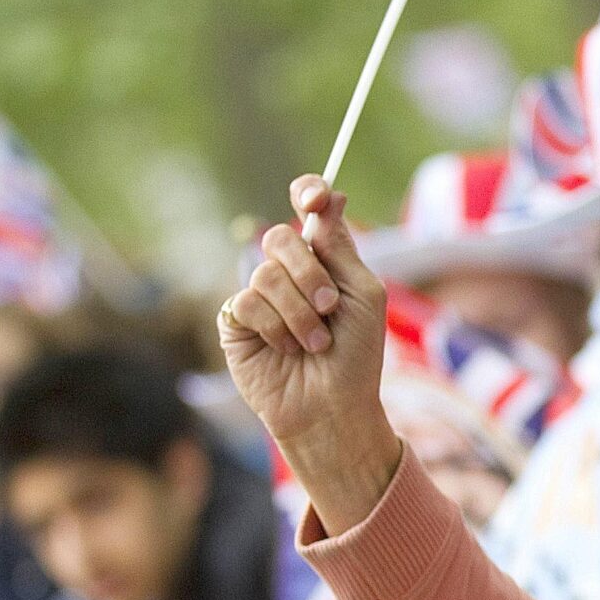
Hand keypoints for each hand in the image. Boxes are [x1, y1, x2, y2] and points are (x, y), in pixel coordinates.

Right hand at [221, 176, 400, 536]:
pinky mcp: (236, 321)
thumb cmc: (357, 356)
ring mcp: (259, 295)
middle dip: (310, 273)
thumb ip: (342, 249)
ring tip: (315, 344)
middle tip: (331, 306)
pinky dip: (275, 327)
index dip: (308, 194)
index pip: (308, 212)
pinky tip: (287, 349)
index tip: (315, 198)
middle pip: (281, 237)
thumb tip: (333, 197)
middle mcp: (288, 273)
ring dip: (299, 312)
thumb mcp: (363, 296)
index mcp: (323, 261)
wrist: (334, 406)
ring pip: (266, 274)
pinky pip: (247, 302)